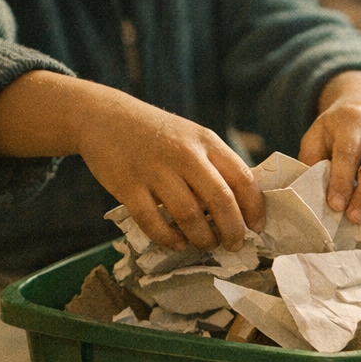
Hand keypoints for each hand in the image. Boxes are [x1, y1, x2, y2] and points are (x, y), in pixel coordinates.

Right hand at [0, 72, 263, 251]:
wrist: (103, 116)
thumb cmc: (158, 134)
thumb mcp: (193, 137)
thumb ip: (216, 165)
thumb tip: (243, 208)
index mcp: (207, 142)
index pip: (243, 179)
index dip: (254, 208)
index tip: (257, 227)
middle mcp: (184, 154)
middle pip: (220, 200)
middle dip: (232, 230)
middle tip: (234, 245)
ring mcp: (155, 170)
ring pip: (189, 215)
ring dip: (202, 238)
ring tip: (206, 245)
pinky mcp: (127, 185)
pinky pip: (153, 221)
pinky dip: (168, 238)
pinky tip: (177, 243)